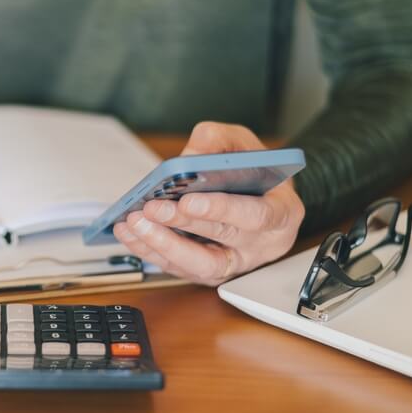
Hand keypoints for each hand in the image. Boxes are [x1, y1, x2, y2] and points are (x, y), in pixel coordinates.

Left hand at [112, 122, 304, 285]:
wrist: (259, 194)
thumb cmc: (254, 170)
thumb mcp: (243, 143)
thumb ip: (218, 141)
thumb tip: (187, 158)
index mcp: (282, 212)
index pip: (256, 216)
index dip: (220, 210)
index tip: (188, 200)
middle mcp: (261, 245)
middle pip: (221, 241)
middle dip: (181, 225)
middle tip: (151, 209)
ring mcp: (235, 262)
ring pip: (198, 265)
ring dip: (161, 244)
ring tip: (134, 222)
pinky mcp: (209, 271)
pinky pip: (179, 267)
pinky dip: (150, 250)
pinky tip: (129, 232)